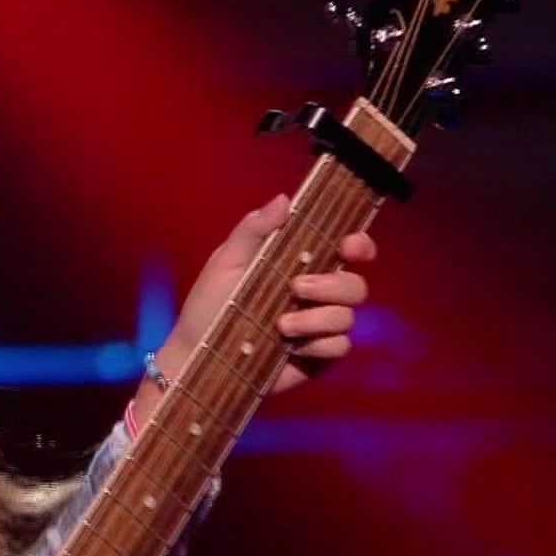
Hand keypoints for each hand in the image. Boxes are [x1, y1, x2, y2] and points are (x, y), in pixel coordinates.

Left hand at [155, 192, 375, 396]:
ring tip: (281, 324)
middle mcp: (318, 294)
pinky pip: (340, 347)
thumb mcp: (226, 261)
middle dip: (333, 284)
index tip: (349, 245)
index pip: (347, 249)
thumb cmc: (209, 304)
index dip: (359, 244)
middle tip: (297, 288)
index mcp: (301, 264)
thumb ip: (254, 229)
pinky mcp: (318, 357)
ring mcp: (320, 327)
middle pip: (355, 284)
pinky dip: (318, 345)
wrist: (196, 355)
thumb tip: (284, 199)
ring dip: (318, 318)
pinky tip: (290, 347)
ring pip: (348, 317)